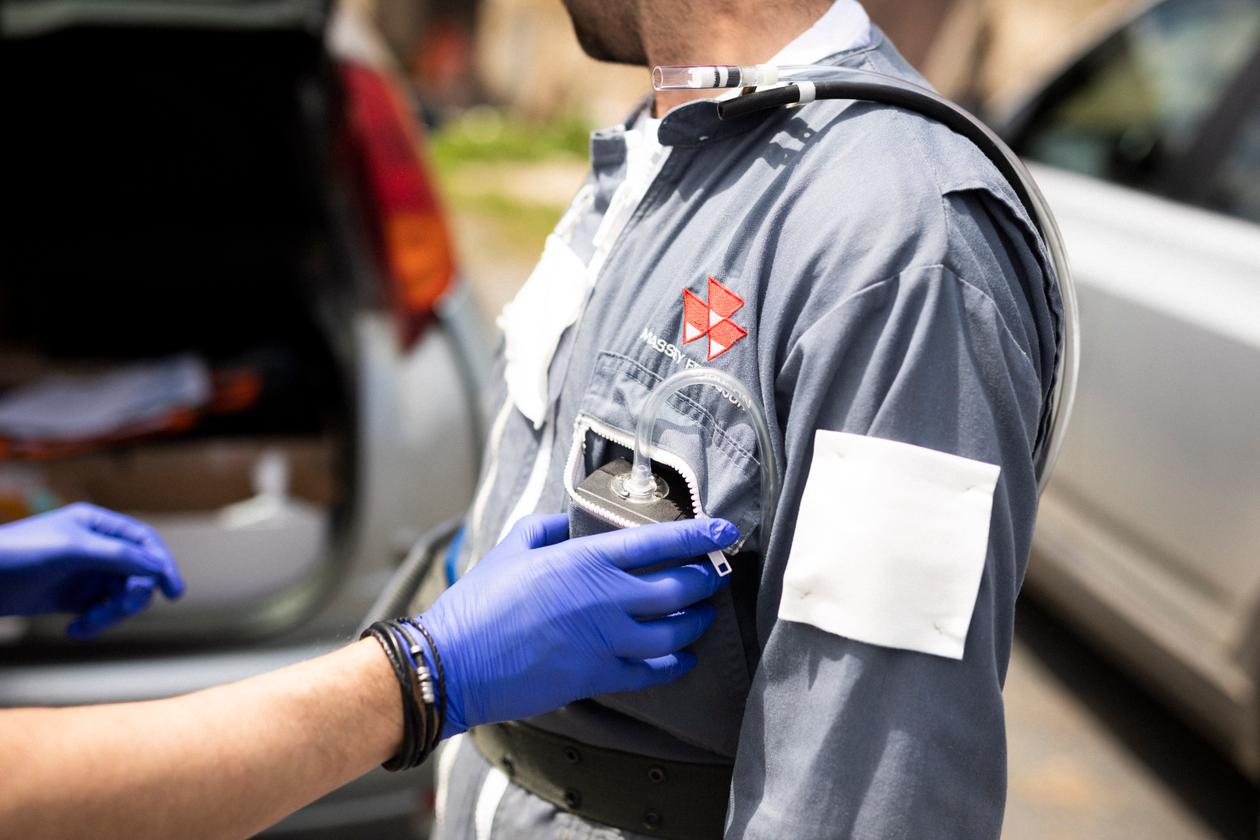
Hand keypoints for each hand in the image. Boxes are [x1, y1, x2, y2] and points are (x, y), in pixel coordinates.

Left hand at [0, 503, 184, 637]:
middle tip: (116, 610)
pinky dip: (94, 624)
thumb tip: (158, 566)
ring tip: (86, 625)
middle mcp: (96, 548)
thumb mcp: (73, 549)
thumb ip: (118, 555)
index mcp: (97, 525)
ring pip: (121, 597)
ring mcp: (85, 574)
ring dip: (110, 614)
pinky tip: (76, 630)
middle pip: (137, 574)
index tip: (173, 591)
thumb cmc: (18, 554)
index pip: (144, 542)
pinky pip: (100, 613)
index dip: (162, 564)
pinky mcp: (71, 600)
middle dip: (130, 596)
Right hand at [416, 514, 738, 737]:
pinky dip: (676, 662)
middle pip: (681, 587)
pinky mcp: (600, 677)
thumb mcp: (514, 546)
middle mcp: (607, 599)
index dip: (701, 535)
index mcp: (587, 559)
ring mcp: (608, 641)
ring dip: (698, 620)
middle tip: (715, 573)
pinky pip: (655, 671)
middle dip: (707, 578)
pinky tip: (681, 655)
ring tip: (702, 613)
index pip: (662, 542)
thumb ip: (550, 528)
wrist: (455, 662)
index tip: (725, 530)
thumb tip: (571, 523)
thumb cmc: (480, 601)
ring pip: (677, 631)